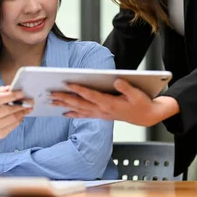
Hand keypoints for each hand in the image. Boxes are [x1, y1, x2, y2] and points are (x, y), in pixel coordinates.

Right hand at [0, 86, 32, 148]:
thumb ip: (0, 92)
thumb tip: (11, 88)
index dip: (11, 96)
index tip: (22, 93)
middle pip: (6, 110)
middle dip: (20, 104)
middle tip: (30, 101)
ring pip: (12, 119)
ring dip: (22, 112)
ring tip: (28, 107)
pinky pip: (13, 125)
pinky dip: (20, 119)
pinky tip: (22, 114)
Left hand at [50, 79, 179, 126]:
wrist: (145, 116)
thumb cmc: (141, 103)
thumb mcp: (137, 93)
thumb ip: (126, 87)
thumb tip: (116, 80)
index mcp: (110, 103)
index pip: (90, 95)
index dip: (78, 89)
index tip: (67, 83)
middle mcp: (102, 110)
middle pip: (79, 103)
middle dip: (64, 98)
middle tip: (50, 93)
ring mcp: (100, 114)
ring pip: (79, 109)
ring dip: (64, 105)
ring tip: (52, 101)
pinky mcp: (101, 115)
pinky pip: (84, 115)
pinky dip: (73, 113)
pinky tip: (64, 112)